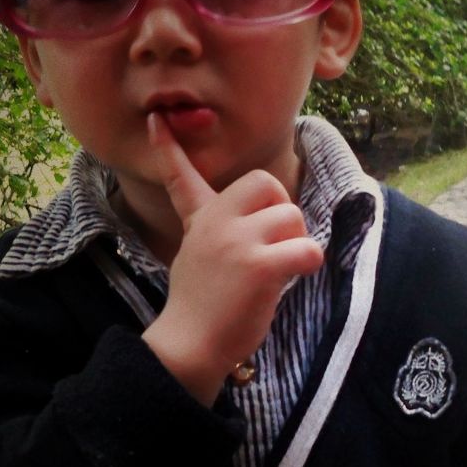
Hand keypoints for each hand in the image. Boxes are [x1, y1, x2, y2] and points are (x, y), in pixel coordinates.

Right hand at [141, 114, 322, 404]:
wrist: (192, 346)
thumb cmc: (202, 308)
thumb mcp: (196, 256)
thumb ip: (217, 232)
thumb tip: (260, 221)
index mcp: (201, 220)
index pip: (182, 176)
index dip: (168, 149)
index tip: (157, 120)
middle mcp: (218, 222)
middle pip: (269, 184)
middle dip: (281, 211)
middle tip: (272, 244)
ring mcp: (239, 242)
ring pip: (293, 217)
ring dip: (295, 243)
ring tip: (275, 271)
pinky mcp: (261, 266)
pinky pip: (308, 249)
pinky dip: (309, 263)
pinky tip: (291, 280)